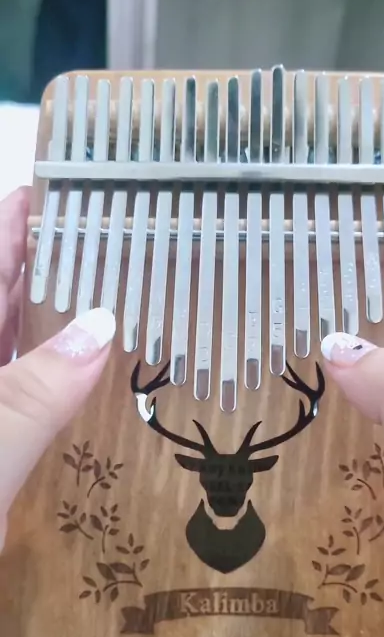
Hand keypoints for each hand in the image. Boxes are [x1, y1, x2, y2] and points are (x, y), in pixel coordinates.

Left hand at [0, 189, 114, 543]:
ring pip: (20, 353)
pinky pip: (33, 401)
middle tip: (109, 238)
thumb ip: (32, 394)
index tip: (54, 189)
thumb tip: (102, 326)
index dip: (11, 227)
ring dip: (61, 325)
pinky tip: (98, 371)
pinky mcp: (0, 446)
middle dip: (47, 268)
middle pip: (1, 304)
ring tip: (117, 292)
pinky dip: (64, 383)